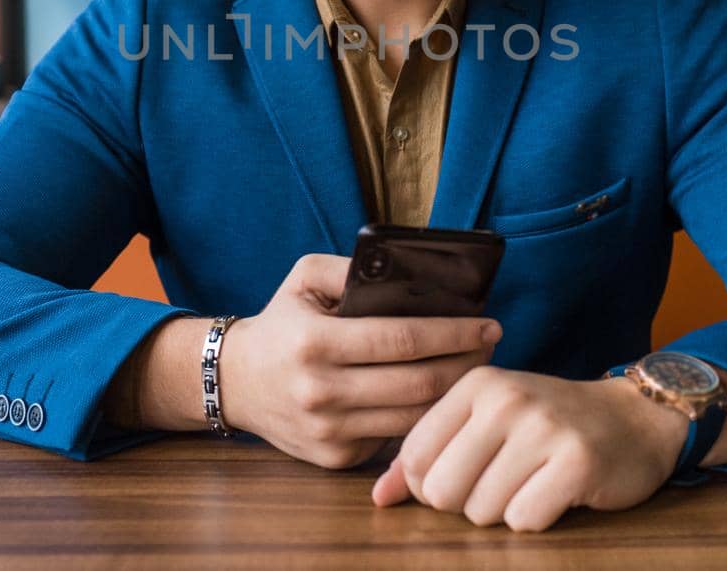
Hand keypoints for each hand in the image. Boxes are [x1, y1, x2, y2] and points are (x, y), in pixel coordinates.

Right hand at [217, 254, 501, 469]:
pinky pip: (395, 439)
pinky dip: (426, 419)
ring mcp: (329, 432)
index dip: (453, 333)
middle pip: (418, 384)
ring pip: (414, 418)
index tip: (488, 322)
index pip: (402, 340)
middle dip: (466, 363)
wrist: (235, 382)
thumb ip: (350, 268)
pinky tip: (443, 396)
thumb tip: (408, 271)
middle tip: (492, 343)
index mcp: (315, 343)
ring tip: (476, 367)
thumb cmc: (281, 323)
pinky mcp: (336, 459)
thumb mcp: (304, 278)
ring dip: (455, 394)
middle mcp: (321, 392)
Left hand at [370, 367, 691, 531]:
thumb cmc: (545, 424)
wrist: (631, 419)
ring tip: (528, 485)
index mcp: (475, 384)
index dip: (429, 485)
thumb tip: (380, 497)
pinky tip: (553, 494)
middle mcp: (506, 399)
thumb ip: (428, 455)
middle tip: (498, 484)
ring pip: (482, 511)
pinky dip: (535, 519)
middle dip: (465, 504)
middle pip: (443, 491)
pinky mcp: (577, 463)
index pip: (415, 457)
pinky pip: (524, 521)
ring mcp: (544, 429)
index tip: (462, 475)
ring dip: (502, 513)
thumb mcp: (484, 423)